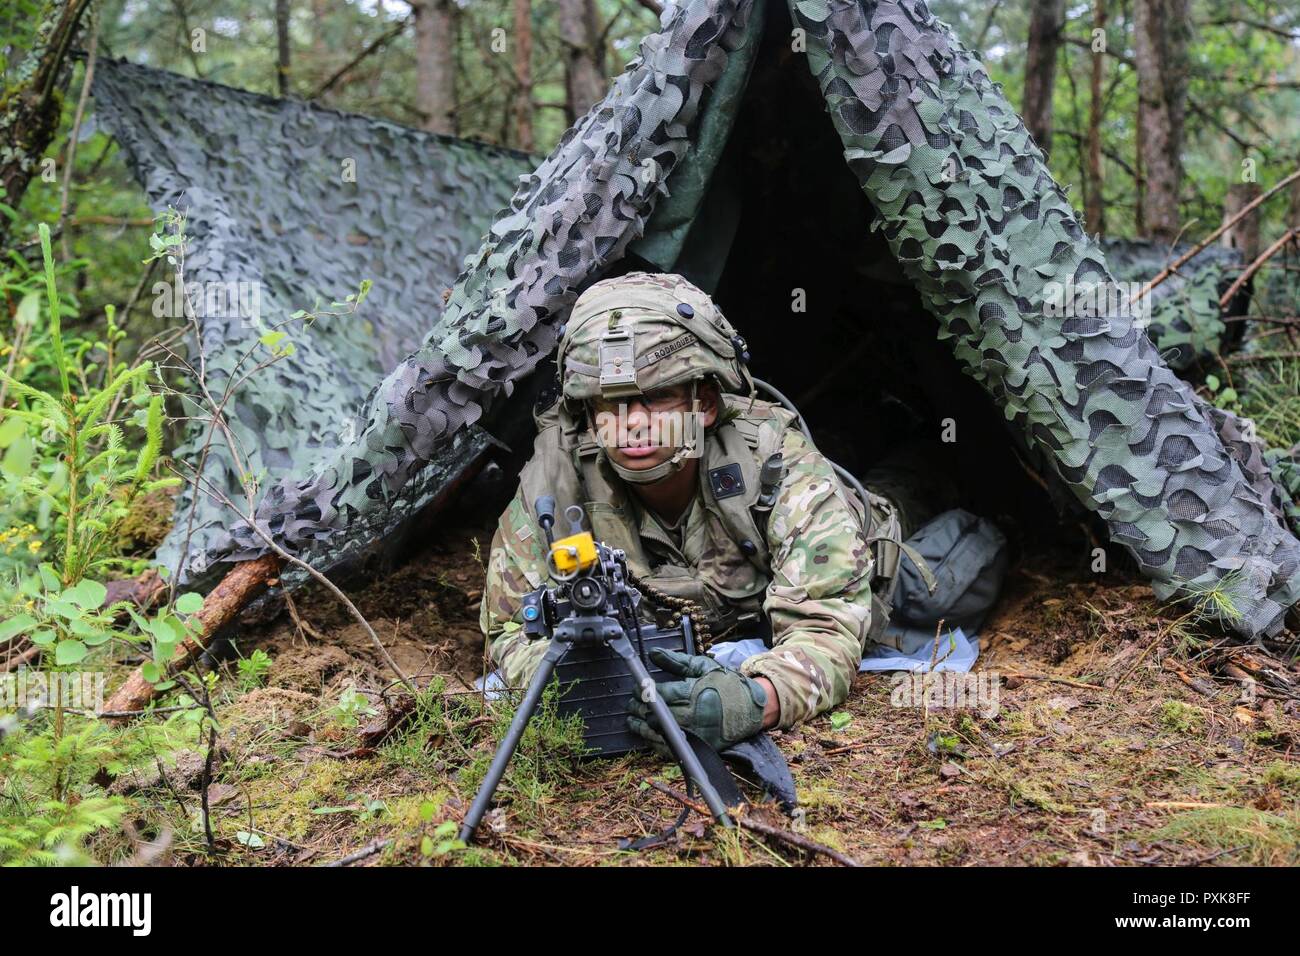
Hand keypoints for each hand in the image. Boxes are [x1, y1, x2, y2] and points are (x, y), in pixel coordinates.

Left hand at [626, 649, 767, 753]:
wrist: (751, 708)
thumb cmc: (726, 686)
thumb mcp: (702, 667)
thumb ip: (676, 661)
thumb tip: (653, 653)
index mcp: (692, 692)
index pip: (658, 693)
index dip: (642, 690)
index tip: (636, 687)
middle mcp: (691, 714)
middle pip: (655, 714)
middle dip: (638, 707)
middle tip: (631, 702)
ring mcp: (694, 733)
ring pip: (658, 732)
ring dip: (640, 726)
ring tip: (632, 720)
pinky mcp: (697, 747)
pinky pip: (669, 748)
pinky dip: (654, 742)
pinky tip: (647, 734)